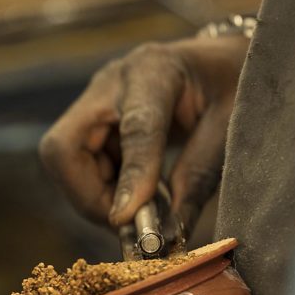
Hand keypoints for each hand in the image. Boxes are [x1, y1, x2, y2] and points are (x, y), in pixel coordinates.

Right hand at [39, 35, 248, 232]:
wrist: (218, 61)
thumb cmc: (232, 86)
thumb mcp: (230, 128)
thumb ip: (198, 176)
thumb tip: (170, 233)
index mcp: (155, 70)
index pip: (134, 128)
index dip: (128, 179)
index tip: (126, 220)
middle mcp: (111, 82)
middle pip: (65, 148)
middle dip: (88, 195)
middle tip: (126, 222)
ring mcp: (94, 101)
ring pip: (62, 162)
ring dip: (92, 196)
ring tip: (135, 210)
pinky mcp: (88, 121)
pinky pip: (74, 167)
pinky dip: (97, 190)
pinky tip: (129, 194)